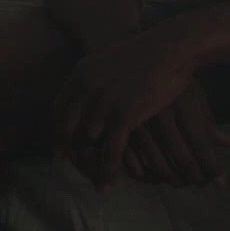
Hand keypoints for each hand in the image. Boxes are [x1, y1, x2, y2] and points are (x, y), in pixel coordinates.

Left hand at [55, 27, 196, 189]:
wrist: (172, 46)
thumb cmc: (147, 54)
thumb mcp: (110, 60)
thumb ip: (94, 77)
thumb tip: (84, 92)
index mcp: (80, 74)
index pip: (58, 111)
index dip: (59, 132)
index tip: (62, 148)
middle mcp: (86, 87)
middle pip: (67, 129)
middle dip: (69, 151)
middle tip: (74, 166)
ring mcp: (104, 101)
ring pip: (88, 144)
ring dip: (90, 165)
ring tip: (93, 178)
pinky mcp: (125, 113)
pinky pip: (111, 150)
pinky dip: (108, 170)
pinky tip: (108, 184)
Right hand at [121, 84, 229, 187]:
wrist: (134, 62)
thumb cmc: (171, 78)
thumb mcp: (193, 94)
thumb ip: (208, 121)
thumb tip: (228, 144)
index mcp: (182, 102)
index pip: (200, 142)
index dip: (212, 166)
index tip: (219, 180)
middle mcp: (161, 113)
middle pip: (182, 158)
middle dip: (195, 178)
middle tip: (201, 183)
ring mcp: (138, 123)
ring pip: (159, 167)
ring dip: (173, 180)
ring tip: (181, 181)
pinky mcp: (120, 130)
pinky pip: (133, 164)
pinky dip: (145, 175)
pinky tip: (154, 176)